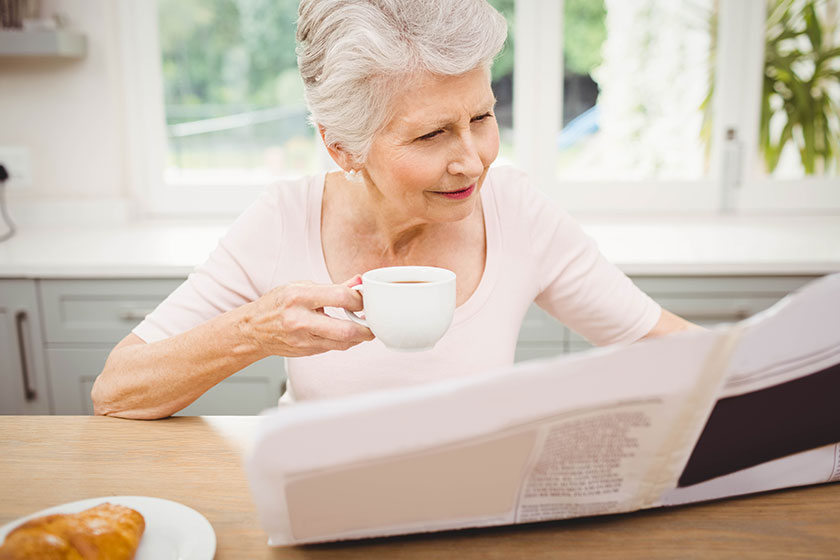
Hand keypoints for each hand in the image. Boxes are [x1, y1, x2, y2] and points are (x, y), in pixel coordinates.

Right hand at [243, 276, 373, 357]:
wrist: (253, 330)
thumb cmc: (276, 304)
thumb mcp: (301, 286)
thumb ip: (332, 287)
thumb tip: (358, 282)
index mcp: (299, 297)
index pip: (341, 297)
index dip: (359, 299)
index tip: (364, 300)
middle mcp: (300, 320)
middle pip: (345, 330)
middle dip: (366, 329)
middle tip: (373, 323)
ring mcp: (303, 339)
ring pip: (343, 343)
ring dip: (358, 336)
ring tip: (364, 327)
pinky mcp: (307, 352)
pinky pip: (333, 347)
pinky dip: (344, 340)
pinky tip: (347, 332)